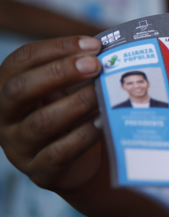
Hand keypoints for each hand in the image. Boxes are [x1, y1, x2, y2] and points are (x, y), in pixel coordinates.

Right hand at [0, 36, 105, 192]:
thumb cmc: (70, 115)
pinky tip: (103, 121)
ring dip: (77, 103)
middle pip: (21, 89)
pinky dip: (84, 135)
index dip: (56, 48)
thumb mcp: (66, 90)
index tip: (93, 45)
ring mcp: (18, 146)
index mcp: (6, 87)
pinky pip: (60, 151)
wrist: (76, 164)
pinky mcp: (39, 171)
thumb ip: (78, 71)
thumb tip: (109, 50)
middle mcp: (4, 116)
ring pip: (42, 121)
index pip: (22, 60)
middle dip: (60, 72)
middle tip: (96, 65)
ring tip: (103, 92)